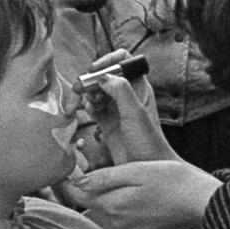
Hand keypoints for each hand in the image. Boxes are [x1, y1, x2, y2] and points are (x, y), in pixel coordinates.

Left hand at [59, 159, 221, 228]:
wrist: (204, 203)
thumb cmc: (173, 180)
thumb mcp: (138, 170)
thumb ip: (106, 177)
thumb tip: (77, 182)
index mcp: (114, 205)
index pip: (78, 197)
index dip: (69, 183)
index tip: (66, 170)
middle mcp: (119, 223)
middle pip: (96, 203)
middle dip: (97, 188)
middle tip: (107, 168)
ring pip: (113, 211)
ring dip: (116, 198)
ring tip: (135, 181)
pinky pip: (130, 220)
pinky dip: (133, 208)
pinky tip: (148, 197)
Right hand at [79, 48, 174, 164]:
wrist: (146, 168)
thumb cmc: (148, 142)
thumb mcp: (135, 113)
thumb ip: (121, 91)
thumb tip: (103, 76)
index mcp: (139, 86)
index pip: (123, 61)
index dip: (108, 60)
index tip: (94, 70)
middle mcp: (127, 94)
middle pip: (105, 75)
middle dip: (92, 79)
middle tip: (81, 88)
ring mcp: (116, 108)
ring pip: (97, 91)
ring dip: (89, 94)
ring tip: (89, 103)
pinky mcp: (107, 122)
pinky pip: (93, 107)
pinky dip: (88, 107)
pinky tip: (91, 112)